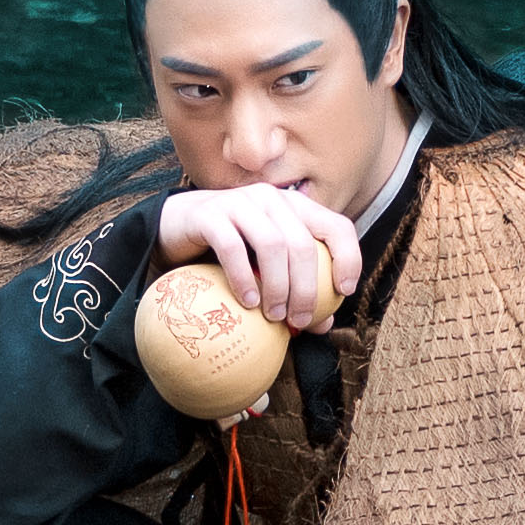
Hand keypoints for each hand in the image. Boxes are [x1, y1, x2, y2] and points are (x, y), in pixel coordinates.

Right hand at [154, 184, 361, 327]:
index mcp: (295, 207)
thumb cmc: (229, 250)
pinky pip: (232, 248)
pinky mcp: (210, 214)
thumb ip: (294, 289)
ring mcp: (240, 202)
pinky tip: (247, 302)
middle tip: (300, 321)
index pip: (337, 226)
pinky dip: (244, 278)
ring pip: (272, 244)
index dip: (348, 258)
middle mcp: (271, 199)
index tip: (342, 292)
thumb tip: (322, 326)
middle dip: (307, 288)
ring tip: (274, 316)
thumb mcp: (266, 266)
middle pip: (303, 244)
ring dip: (278, 286)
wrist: (176, 226)